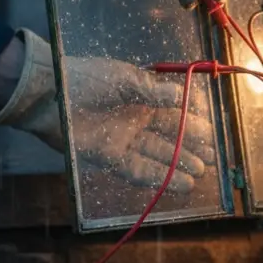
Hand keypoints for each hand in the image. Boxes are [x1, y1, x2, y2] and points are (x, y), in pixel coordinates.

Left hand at [0, 30, 217, 195]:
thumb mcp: (124, 79)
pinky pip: (138, 170)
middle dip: (192, 146)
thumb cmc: (86, 80)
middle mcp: (135, 119)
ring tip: (200, 173)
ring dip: (179, 165)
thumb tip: (182, 97)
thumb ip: (154, 92)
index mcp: (141, 96)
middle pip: (170, 136)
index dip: (194, 120)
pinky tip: (178, 183)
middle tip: (213, 158)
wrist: (49, 96)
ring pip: (158, 155)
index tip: (213, 130)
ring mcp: (123, 139)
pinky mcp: (109, 157)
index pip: (175, 110)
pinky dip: (158, 177)